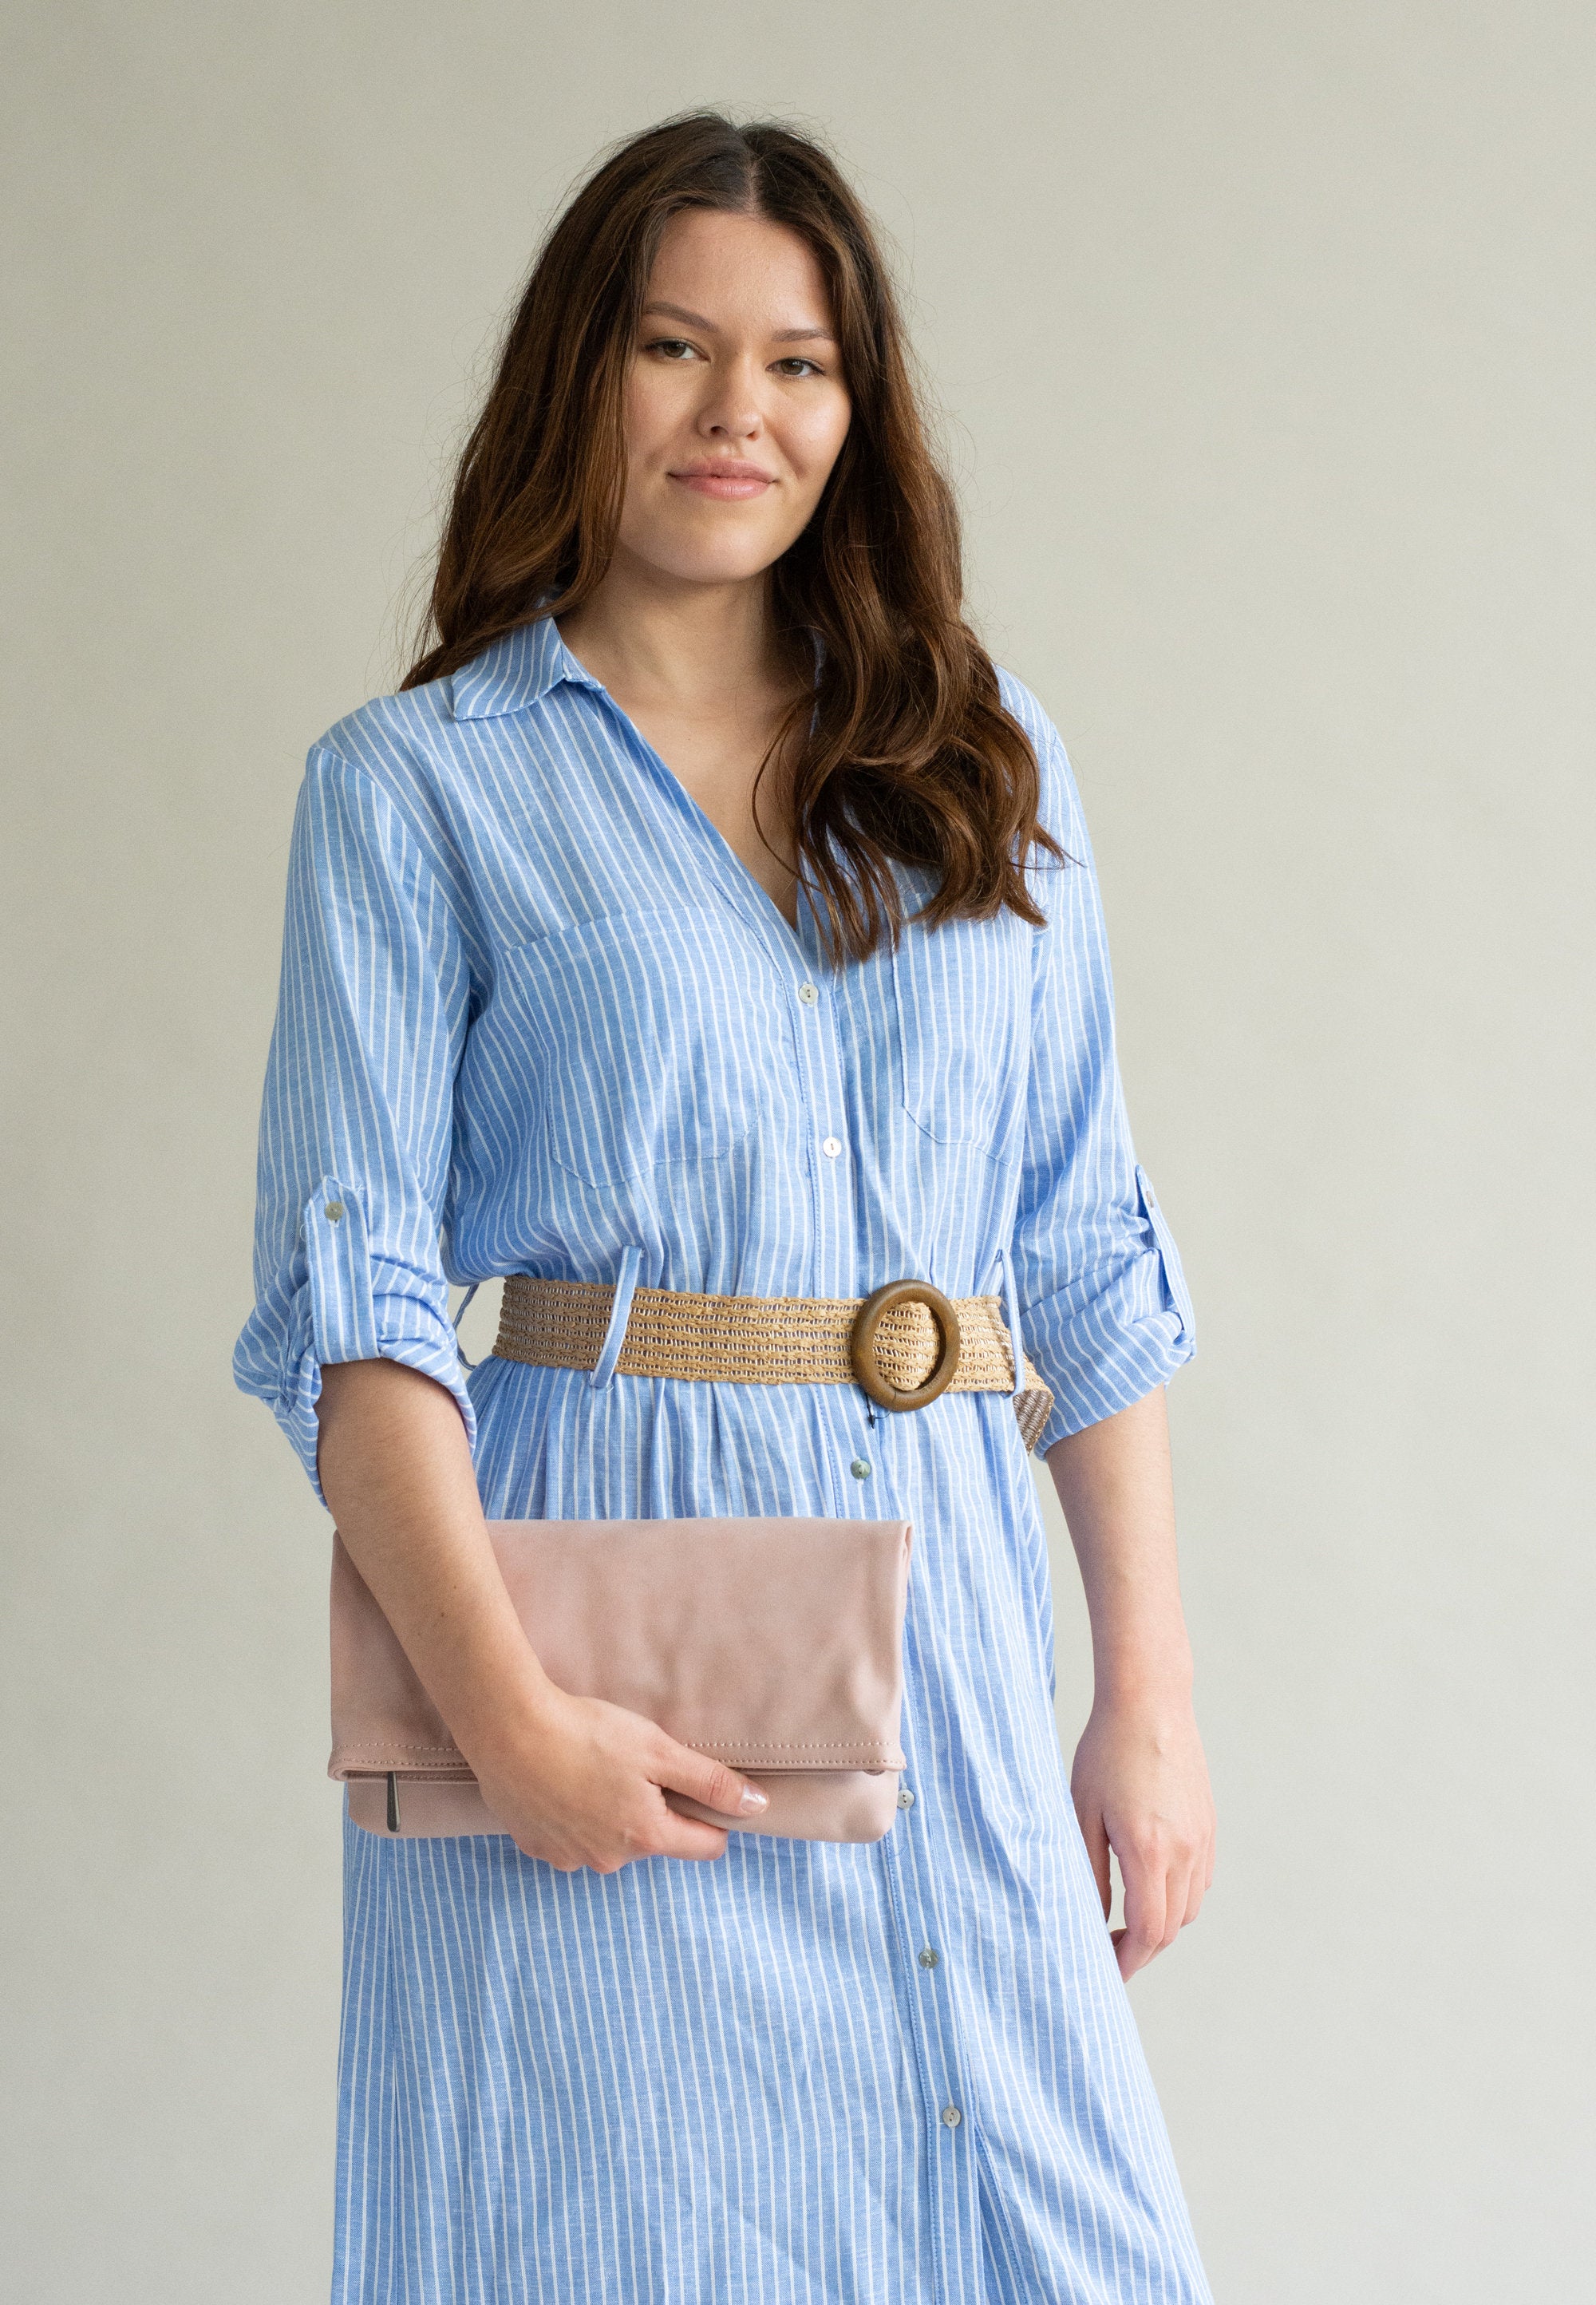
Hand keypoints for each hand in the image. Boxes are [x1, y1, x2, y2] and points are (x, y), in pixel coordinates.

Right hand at [468, 1682, 770, 1873]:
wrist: (509, 1731)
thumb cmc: (588, 1734)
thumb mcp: (658, 1749)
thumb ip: (709, 1781)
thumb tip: (758, 1806)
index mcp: (646, 1836)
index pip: (703, 1845)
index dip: (711, 1817)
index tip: (697, 1788)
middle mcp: (609, 1860)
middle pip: (653, 1840)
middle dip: (652, 1808)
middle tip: (632, 1764)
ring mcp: (569, 1858)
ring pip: (609, 1840)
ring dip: (609, 1813)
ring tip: (591, 1769)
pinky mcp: (536, 1847)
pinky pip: (570, 1838)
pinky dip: (571, 1815)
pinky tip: (561, 1781)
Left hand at [1070, 1695, 1215, 1981]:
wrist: (1150, 1701)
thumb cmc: (1107, 1751)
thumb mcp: (1082, 1810)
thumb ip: (1089, 1870)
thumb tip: (1096, 1918)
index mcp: (1149, 1850)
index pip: (1149, 1931)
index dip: (1127, 1960)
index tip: (1106, 1971)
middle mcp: (1184, 1850)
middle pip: (1171, 1928)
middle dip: (1141, 1948)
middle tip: (1109, 1948)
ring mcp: (1201, 1837)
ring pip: (1190, 1907)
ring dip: (1161, 1923)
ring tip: (1126, 1918)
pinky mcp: (1207, 1824)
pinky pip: (1199, 1879)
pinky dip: (1178, 1896)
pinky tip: (1150, 1883)